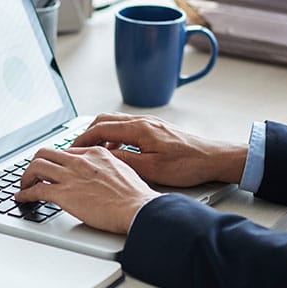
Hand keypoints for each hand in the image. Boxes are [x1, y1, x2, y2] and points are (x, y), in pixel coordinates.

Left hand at [14, 146, 160, 233]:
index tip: (52, 168)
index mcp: (95, 153)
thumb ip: (106, 167)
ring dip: (26, 177)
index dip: (56, 161)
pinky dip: (25, 193)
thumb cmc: (135, 196)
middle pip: (45, 153)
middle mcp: (80, 161)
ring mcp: (70, 176)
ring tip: (24, 185)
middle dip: (36, 163)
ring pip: (36, 167)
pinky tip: (22, 198)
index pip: (66, 151)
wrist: (137, 208)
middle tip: (33, 174)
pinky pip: (36, 190)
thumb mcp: (122, 170)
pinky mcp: (63, 194)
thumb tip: (99, 173)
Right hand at [71, 113, 246, 187]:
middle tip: (77, 148)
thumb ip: (124, 159)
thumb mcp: (151, 167)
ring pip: (116, 122)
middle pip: (105, 120)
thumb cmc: (188, 164)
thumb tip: (103, 155)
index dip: (82, 138)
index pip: (100, 128)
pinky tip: (117, 151)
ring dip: (101, 134)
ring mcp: (150, 123)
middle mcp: (143, 121)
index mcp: (139, 128)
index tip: (71, 149)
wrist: (215, 158)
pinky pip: (127, 127)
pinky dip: (115, 136)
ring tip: (94, 151)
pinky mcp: (156, 128)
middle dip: (87, 133)